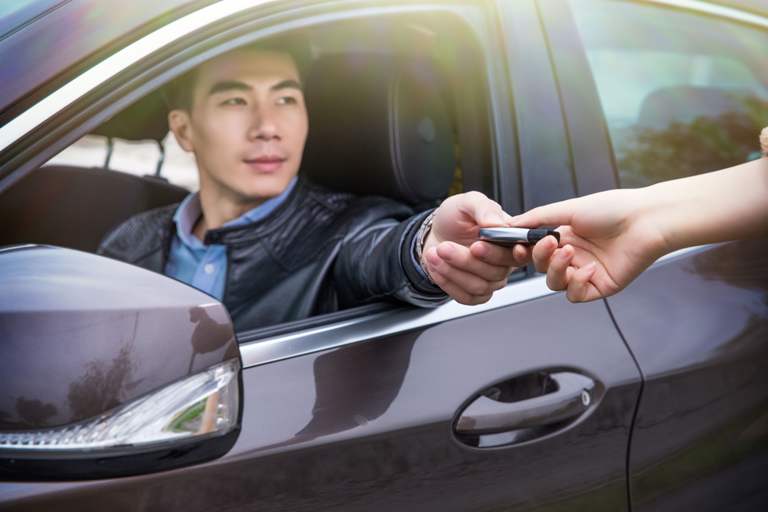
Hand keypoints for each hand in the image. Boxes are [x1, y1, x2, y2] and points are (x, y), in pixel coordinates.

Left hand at [421, 192, 528, 304]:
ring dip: (453, 270)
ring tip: (436, 252)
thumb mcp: (467, 202)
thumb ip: (483, 208)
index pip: (523, 251)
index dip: (511, 254)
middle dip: (467, 260)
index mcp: (511, 237)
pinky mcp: (476, 293)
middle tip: (445, 247)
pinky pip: (467, 297)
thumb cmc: (455, 218)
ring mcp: (493, 279)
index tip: (482, 247)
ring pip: (480, 286)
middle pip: (498, 271)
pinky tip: (437, 266)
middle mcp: (506, 261)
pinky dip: (448, 282)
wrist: (435, 234)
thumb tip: (497, 224)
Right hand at [510, 188, 668, 301]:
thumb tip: (511, 222)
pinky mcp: (599, 286)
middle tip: (549, 243)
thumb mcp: (569, 209)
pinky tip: (589, 268)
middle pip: (541, 268)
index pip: (534, 250)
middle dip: (539, 257)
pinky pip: (575, 295)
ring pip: (554, 283)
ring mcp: (586, 272)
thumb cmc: (614, 209)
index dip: (523, 252)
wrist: (646, 221)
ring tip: (570, 253)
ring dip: (557, 269)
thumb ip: (538, 217)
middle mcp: (574, 255)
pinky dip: (577, 283)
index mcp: (564, 236)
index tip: (517, 247)